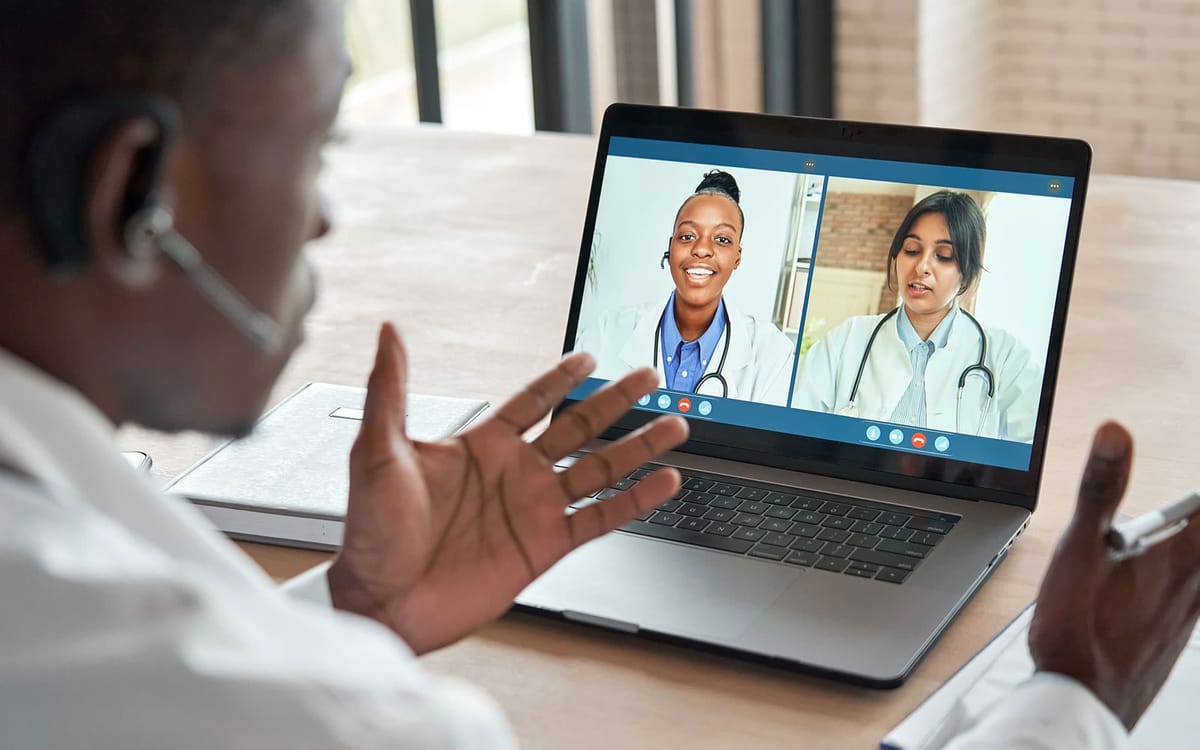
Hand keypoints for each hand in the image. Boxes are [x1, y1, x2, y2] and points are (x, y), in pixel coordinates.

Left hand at [327, 323, 687, 653]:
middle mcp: (514, 473)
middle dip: (615, 401)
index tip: (587, 356)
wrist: (382, 599)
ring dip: (637, 447)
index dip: (560, 378)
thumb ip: (391, 389)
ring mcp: (533, 509)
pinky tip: (662, 482)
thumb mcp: (378, 449)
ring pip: (599, 469)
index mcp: (480, 446)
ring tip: (674, 424)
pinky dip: (634, 501)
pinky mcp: (545, 546)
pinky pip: (600, 518)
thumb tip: (389, 333)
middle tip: (649, 377)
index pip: (531, 401)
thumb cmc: (370, 529)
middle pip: (578, 427)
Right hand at [1029, 421, 1199, 728]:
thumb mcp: (1079, 546)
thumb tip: (1116, 433)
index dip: (1192, 503)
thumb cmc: (1079, 627)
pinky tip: (1155, 582)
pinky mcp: (1178, 635)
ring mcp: (1191, 612)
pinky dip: (1182, 580)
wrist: (1081, 698)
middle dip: (1187, 524)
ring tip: (1156, 542)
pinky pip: (1193, 597)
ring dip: (1186, 550)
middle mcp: (1196, 582)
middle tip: (1159, 521)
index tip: (1198, 486)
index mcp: (1179, 553)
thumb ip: (1100, 487)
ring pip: (1197, 572)